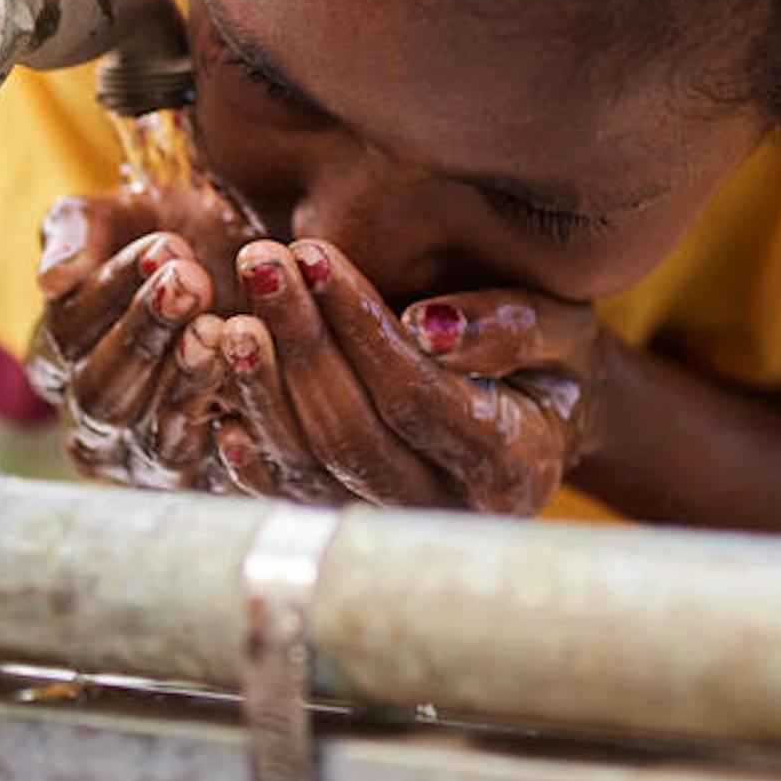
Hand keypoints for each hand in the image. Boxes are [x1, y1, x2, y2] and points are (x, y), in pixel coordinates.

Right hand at [29, 183, 259, 488]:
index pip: (65, 339)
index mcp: (59, 364)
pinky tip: (250, 374)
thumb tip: (50, 283)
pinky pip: (214, 466)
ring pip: (154, 435)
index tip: (162, 246)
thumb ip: (77, 232)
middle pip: (101, 395)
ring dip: (186, 377)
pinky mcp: (209, 480)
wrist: (262, 267)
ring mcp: (150, 461)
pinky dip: (230, 422)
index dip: (110, 292)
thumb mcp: (125, 216)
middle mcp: (94, 425)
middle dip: (145, 332)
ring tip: (218, 325)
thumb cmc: (182, 242)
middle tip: (190, 280)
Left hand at [200, 239, 609, 515]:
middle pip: (352, 436)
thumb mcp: (560, 328)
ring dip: (261, 388)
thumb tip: (425, 327)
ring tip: (233, 313)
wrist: (543, 418)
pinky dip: (247, 443)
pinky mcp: (349, 522)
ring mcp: (393, 525)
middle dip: (301, 343)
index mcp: (511, 466)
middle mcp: (448, 510)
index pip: (415, 397)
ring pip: (308, 469)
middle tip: (260, 260)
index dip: (358, 327)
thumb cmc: (553, 359)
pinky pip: (285, 492)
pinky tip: (220, 384)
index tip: (311, 255)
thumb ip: (507, 326)